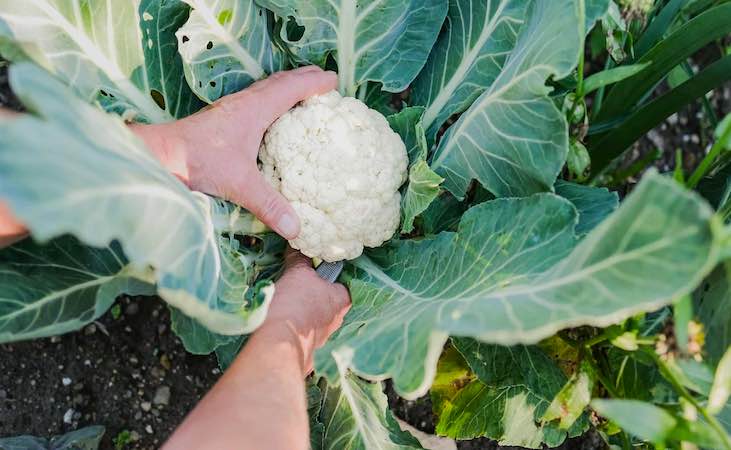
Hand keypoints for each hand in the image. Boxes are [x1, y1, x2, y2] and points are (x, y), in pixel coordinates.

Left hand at [131, 66, 336, 238]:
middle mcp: (244, 103)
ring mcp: (231, 108)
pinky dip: (271, 99)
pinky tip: (270, 116)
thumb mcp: (238, 184)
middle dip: (303, 78)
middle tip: (324, 80)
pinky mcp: (221, 118)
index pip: (290, 89)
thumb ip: (269, 205)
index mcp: (254, 110)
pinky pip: (255, 100)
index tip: (334, 80)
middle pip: (279, 82)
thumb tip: (296, 229)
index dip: (314, 83)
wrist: (160, 154)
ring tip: (302, 92)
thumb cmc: (197, 161)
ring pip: (265, 89)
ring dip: (286, 87)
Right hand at [256, 248, 350, 373]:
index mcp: (342, 301)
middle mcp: (336, 322)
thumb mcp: (297, 274)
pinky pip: (298, 335)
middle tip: (293, 284)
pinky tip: (276, 321)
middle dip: (310, 294)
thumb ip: (300, 260)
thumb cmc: (294, 305)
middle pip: (325, 301)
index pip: (342, 283)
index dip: (328, 275)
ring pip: (311, 319)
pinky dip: (290, 328)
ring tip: (281, 302)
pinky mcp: (304, 352)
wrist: (276, 346)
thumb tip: (298, 247)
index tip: (313, 270)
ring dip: (299, 312)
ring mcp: (321, 340)